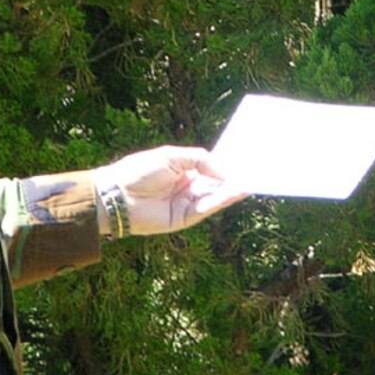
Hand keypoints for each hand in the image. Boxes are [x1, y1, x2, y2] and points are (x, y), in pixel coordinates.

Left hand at [94, 146, 243, 237]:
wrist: (117, 195)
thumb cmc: (139, 171)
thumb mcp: (172, 156)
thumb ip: (201, 159)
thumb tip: (225, 170)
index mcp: (183, 169)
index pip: (211, 166)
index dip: (227, 164)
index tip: (246, 158)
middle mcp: (187, 187)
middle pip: (216, 182)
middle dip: (235, 177)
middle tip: (257, 170)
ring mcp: (187, 203)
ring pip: (215, 196)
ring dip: (233, 189)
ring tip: (252, 180)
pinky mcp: (185, 219)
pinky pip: (208, 208)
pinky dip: (223, 199)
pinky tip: (237, 190)